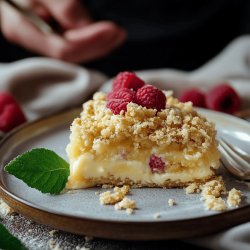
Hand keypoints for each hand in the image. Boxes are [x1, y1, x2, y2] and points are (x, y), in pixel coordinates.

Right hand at [0, 0, 126, 62]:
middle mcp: (32, 40)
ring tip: (116, 36)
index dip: (91, 42)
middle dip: (98, 46)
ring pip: (73, 53)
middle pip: (70, 55)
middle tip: (119, 34)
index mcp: (23, 29)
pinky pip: (72, 45)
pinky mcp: (49, 36)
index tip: (113, 31)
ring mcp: (40, 40)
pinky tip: (103, 37)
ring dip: (98, 46)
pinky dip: (90, 42)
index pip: (63, 48)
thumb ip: (64, 7)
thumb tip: (87, 28)